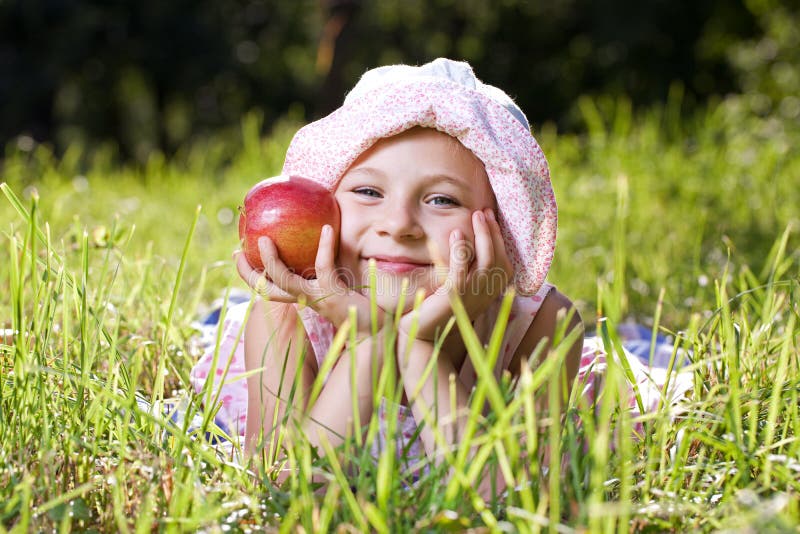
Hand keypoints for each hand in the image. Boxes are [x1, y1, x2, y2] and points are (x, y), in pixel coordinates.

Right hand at [235, 224, 382, 333]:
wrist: (379, 326)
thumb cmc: (361, 303)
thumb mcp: (338, 282)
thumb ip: (326, 264)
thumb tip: (321, 228)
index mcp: (303, 296)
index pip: (269, 287)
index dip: (250, 274)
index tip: (238, 255)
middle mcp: (305, 299)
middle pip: (266, 289)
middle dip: (248, 273)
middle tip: (237, 252)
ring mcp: (318, 297)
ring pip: (286, 282)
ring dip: (272, 262)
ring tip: (265, 240)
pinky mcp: (334, 293)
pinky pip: (324, 267)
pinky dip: (324, 247)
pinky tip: (327, 229)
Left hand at [397, 208, 512, 344]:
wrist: (420, 333)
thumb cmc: (436, 307)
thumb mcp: (458, 286)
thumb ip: (467, 268)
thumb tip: (469, 240)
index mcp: (490, 292)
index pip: (504, 261)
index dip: (499, 237)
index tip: (490, 216)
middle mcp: (485, 295)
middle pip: (498, 257)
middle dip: (492, 231)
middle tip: (483, 212)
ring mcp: (471, 297)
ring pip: (485, 260)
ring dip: (482, 235)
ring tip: (475, 216)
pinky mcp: (453, 298)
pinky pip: (461, 270)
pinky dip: (461, 250)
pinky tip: (457, 234)